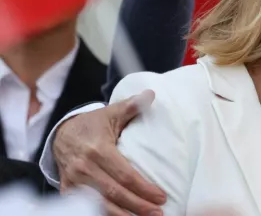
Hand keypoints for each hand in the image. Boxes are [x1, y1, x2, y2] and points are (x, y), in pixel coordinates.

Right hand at [55, 91, 165, 215]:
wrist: (61, 134)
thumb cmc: (92, 125)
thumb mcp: (111, 113)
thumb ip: (132, 105)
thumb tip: (152, 94)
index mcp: (99, 149)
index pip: (124, 174)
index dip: (143, 187)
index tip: (161, 196)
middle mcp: (85, 167)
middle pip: (114, 193)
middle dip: (137, 205)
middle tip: (157, 213)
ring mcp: (74, 180)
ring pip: (100, 204)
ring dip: (123, 215)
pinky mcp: (68, 189)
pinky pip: (86, 206)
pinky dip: (103, 213)